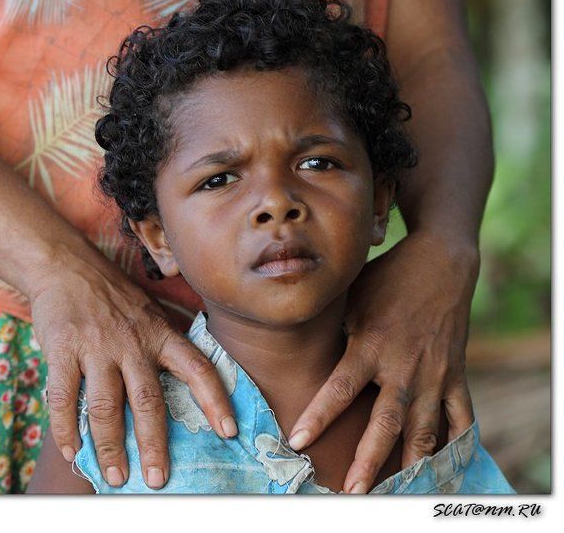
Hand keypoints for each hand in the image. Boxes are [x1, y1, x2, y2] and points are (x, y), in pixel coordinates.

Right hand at [29, 241, 235, 489]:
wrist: (65, 266)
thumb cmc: (113, 296)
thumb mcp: (150, 312)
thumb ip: (167, 344)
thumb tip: (192, 384)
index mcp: (160, 333)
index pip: (196, 368)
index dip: (215, 400)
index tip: (228, 432)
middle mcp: (132, 341)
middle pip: (147, 400)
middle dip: (154, 445)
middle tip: (158, 479)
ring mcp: (96, 345)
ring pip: (104, 406)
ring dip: (109, 447)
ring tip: (115, 476)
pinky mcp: (62, 348)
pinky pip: (63, 397)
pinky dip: (66, 429)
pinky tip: (73, 450)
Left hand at [287, 230, 477, 492]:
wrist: (440, 262)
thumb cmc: (385, 277)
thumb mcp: (351, 297)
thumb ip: (330, 328)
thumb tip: (293, 345)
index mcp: (370, 345)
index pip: (339, 389)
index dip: (318, 417)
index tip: (298, 441)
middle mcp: (403, 366)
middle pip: (385, 422)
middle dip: (367, 460)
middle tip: (352, 491)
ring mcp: (434, 374)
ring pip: (423, 429)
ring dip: (410, 463)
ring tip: (398, 491)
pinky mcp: (456, 374)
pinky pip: (459, 416)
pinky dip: (455, 443)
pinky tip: (444, 467)